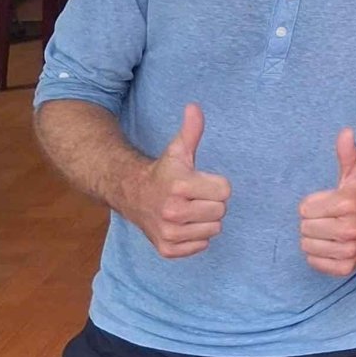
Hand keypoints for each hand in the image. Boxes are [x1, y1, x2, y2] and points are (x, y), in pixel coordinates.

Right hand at [128, 104, 231, 258]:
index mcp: (180, 185)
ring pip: (214, 230)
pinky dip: (195, 237)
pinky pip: (201, 246)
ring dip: (204, 221)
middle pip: (221, 211)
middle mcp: (173, 211)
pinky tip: (181, 225)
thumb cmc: (162, 172)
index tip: (198, 181)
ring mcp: (169, 233)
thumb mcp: (177, 150)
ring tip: (187, 210)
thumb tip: (194, 107)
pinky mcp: (167, 249)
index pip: (225, 190)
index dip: (215, 184)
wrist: (130, 194)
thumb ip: (191, 130)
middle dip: (210, 202)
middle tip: (192, 197)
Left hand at [298, 128, 355, 275]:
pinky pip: (314, 262)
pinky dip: (318, 255)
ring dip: (314, 238)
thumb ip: (347, 153)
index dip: (313, 204)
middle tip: (329, 218)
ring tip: (329, 231)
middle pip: (304, 227)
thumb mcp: (355, 172)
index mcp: (347, 204)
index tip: (328, 203)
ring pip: (307, 245)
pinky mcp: (346, 266)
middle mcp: (349, 229)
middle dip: (313, 221)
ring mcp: (348, 250)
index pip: (304, 208)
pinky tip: (331, 245)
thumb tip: (345, 131)